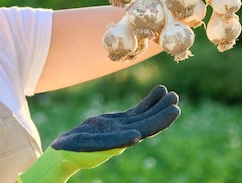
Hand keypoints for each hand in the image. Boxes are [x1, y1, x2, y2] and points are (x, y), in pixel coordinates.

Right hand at [17, 85, 179, 181]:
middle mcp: (126, 135)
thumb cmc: (73, 150)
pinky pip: (137, 111)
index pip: (145, 130)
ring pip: (144, 115)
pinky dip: (148, 102)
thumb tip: (135, 138)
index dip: (160, 121)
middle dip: (162, 110)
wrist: (65, 149)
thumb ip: (110, 142)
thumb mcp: (88, 144)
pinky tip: (159, 92)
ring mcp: (123, 127)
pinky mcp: (118, 122)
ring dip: (158, 104)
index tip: (174, 111)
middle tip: (176, 98)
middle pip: (148, 122)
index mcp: (121, 141)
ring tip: (171, 92)